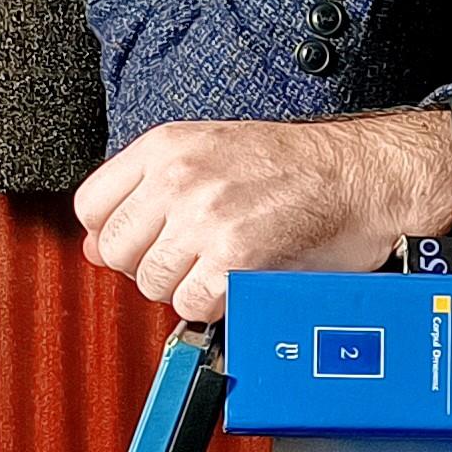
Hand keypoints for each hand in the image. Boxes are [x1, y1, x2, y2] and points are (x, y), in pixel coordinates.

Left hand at [73, 110, 451, 320]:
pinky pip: (192, 304)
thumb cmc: (299, 167)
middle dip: (149, 264)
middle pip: (116, 250)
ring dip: (184, 287)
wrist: (362, 176)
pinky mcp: (234, 258)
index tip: (141, 241)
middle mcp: (179, 178)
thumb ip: (149, 193)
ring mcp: (205, 218)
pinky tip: (238, 283)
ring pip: (151, 282)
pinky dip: (213, 305)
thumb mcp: (212, 154)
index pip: (90, 205)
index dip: (111, 234)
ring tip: (222, 267)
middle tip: (190, 258)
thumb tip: (95, 246)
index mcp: (167, 145)